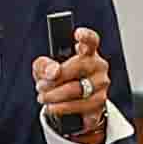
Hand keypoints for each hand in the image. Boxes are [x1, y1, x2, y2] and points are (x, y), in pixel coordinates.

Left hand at [33, 24, 108, 143]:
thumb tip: (54, 72)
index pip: (91, 41)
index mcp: (88, 52)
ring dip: (56, 96)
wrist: (68, 104)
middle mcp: (99, 67)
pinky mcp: (99, 105)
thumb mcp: (45, 69)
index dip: (86, 36)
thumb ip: (44, 65)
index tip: (77, 33)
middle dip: (56, 78)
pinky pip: (80, 108)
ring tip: (44, 98)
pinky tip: (54, 108)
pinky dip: (62, 110)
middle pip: (79, 66)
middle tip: (40, 86)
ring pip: (78, 90)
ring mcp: (101, 86)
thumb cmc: (57, 79)